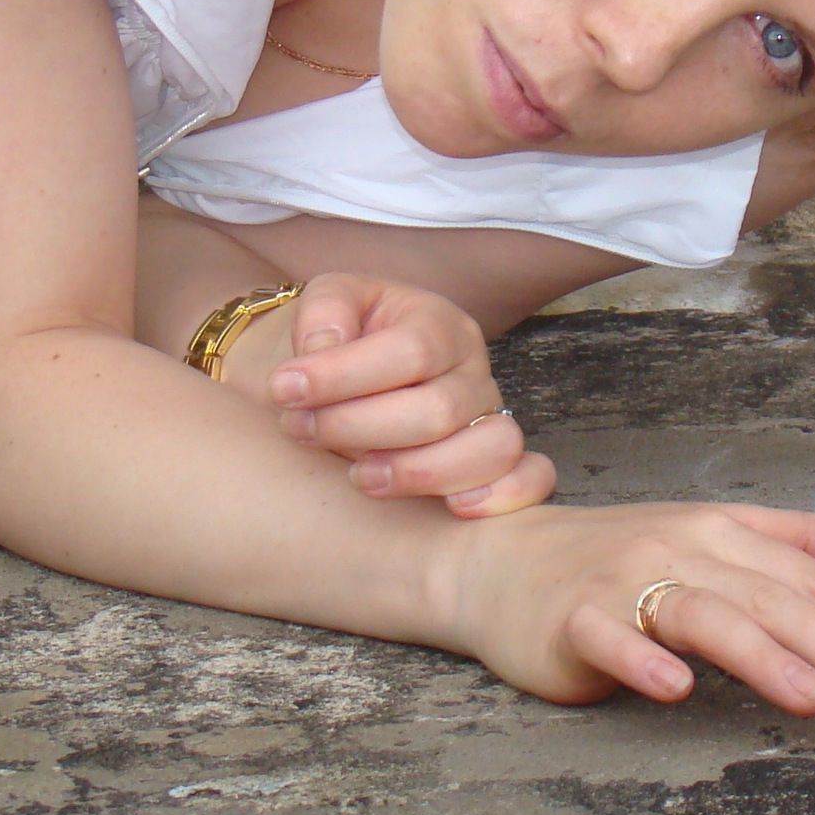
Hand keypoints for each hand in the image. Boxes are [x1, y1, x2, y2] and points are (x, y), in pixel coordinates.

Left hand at [259, 273, 554, 517]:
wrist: (333, 378)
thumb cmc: (332, 343)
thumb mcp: (324, 305)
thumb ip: (322, 315)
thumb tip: (324, 351)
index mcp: (438, 323)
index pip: (411, 350)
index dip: (345, 375)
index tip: (284, 389)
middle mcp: (472, 371)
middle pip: (439, 410)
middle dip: (358, 427)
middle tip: (299, 429)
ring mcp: (488, 419)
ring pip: (489, 449)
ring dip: (416, 472)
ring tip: (357, 476)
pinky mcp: (494, 463)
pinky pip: (530, 478)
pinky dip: (503, 495)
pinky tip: (452, 508)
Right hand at [446, 500, 814, 713]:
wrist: (501, 564)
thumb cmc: (619, 560)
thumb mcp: (719, 543)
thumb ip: (808, 548)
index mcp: (723, 532)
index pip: (814, 579)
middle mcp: (681, 548)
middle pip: (773, 598)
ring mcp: (625, 581)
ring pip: (707, 615)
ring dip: (764, 656)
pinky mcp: (572, 619)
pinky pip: (611, 638)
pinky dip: (643, 660)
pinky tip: (676, 690)